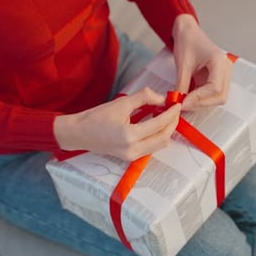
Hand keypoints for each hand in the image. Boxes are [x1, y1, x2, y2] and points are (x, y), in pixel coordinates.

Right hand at [53, 88, 180, 160]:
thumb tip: (162, 98)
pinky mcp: (130, 158)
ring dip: (166, 131)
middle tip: (174, 111)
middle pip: (164, 138)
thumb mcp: (121, 102)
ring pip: (159, 145)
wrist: (79, 133)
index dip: (171, 113)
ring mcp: (131, 156)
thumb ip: (144, 98)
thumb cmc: (96, 117)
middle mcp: (132, 149)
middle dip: (172, 124)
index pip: (159, 124)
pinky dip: (157, 137)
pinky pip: (151, 148)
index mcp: (129, 135)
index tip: (176, 104)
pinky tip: (155, 125)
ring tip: (165, 117)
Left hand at [172, 14, 233, 110]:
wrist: (187, 32)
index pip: (215, 88)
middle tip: (184, 105)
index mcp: (219, 61)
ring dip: (202, 103)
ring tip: (185, 101)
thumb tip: (179, 102)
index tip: (185, 103)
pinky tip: (188, 98)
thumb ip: (181, 85)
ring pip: (217, 97)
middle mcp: (225, 69)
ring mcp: (222, 74)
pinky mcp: (216, 78)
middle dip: (202, 103)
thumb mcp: (182, 65)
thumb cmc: (187, 41)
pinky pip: (212, 94)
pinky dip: (200, 98)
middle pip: (220, 96)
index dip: (200, 99)